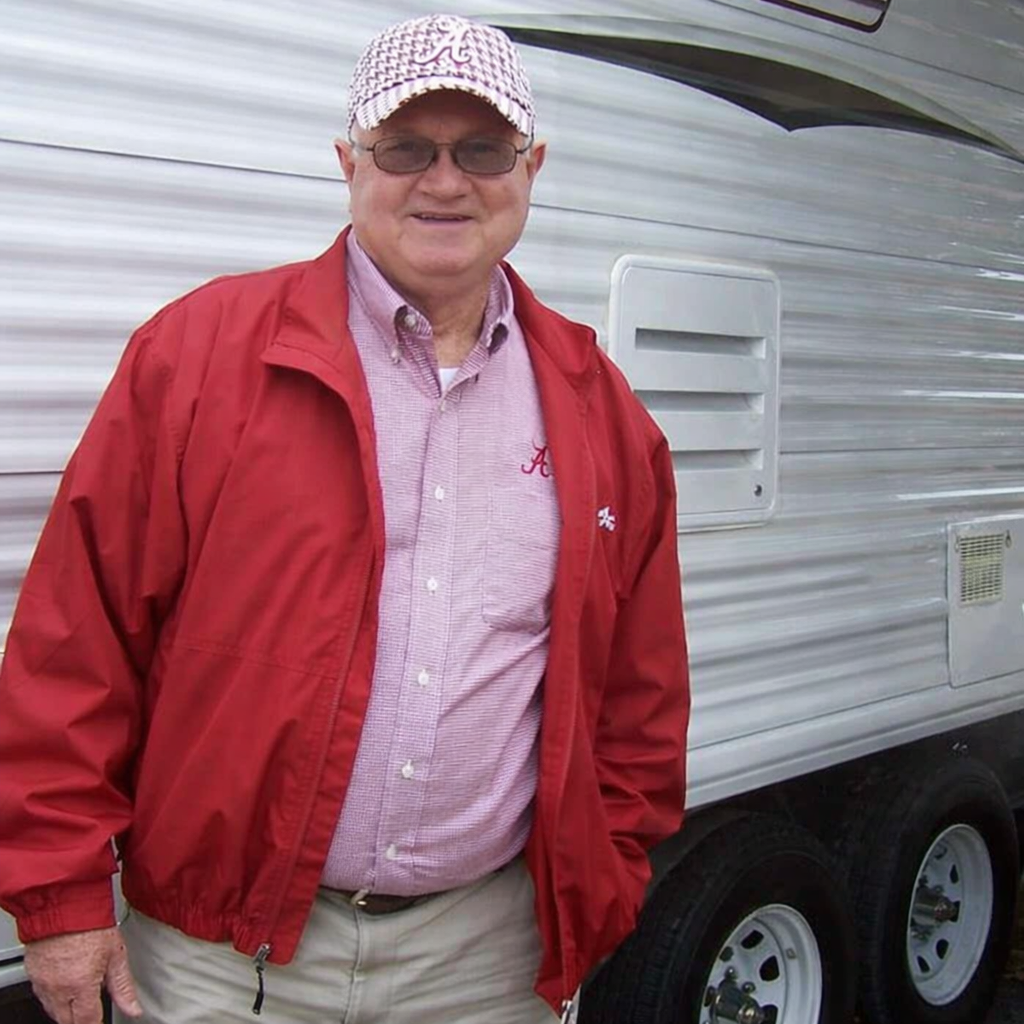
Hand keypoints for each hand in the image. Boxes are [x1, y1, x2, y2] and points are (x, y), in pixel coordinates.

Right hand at [24, 927, 142, 1023]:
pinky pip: (42, 997)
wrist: (65, 904)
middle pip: (68, 1021)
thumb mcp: (116, 954)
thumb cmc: (92, 924)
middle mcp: (58, 989)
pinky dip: (54, 997)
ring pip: (53, 1012)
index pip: (88, 1021)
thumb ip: (123, 986)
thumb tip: (134, 1009)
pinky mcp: (32, 975)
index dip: (96, 1023)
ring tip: (82, 993)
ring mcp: (42, 983)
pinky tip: (66, 984)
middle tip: (93, 1007)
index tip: (100, 1019)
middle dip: (81, 1018)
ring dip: (67, 1010)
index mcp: (81, 985)